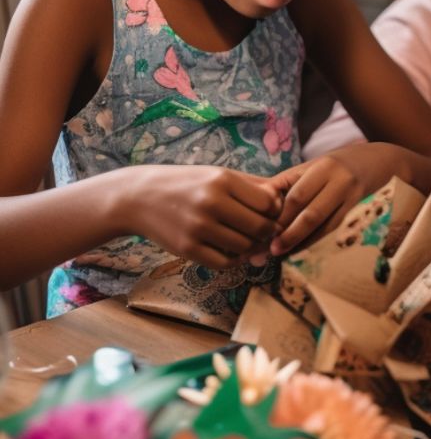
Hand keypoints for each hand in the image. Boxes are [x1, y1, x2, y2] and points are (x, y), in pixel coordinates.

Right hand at [128, 165, 281, 269]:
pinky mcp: (187, 248)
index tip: (271, 215)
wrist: (139, 197)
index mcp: (222, 180)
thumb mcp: (218, 175)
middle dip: (267, 233)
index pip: (268, 204)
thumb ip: (252, 185)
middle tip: (264, 233)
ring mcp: (198, 227)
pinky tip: (231, 251)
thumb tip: (283, 200)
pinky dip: (234, 261)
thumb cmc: (188, 184)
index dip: (275, 212)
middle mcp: (211, 202)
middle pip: (260, 228)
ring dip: (251, 248)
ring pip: (244, 247)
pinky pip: (224, 263)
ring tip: (247, 241)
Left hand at [267, 143, 398, 254]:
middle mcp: (339, 180)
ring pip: (324, 224)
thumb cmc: (337, 164)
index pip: (297, 196)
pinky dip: (317, 240)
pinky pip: (335, 229)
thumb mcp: (312, 165)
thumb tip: (258, 200)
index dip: (280, 216)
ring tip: (284, 252)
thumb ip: (287, 182)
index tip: (263, 231)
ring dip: (302, 241)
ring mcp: (353, 196)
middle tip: (271, 248)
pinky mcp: (360, 210)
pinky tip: (303, 247)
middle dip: (288, 232)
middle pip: (310, 213)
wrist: (379, 161)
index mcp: (323, 167)